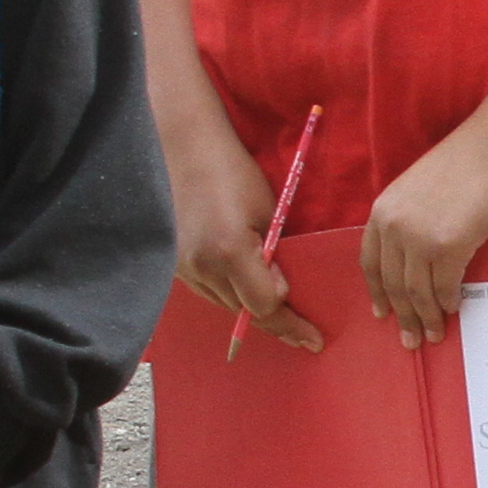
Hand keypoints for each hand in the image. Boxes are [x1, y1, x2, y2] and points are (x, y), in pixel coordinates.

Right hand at [166, 125, 315, 355]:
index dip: (290, 321)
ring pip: (225, 306)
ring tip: (281, 317)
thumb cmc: (233, 172)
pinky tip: (247, 293)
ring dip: (251, 311)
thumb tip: (279, 292)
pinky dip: (230, 295)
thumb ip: (273, 257)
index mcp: (229, 252)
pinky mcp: (174, 265)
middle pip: (244, 313)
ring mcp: (183, 269)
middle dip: (276, 323)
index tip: (313, 338)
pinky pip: (208, 291)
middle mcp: (202, 267)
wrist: (183, 149)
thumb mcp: (268, 212)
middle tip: (304, 335)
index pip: (264, 307)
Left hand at [357, 130, 487, 340]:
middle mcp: (394, 227)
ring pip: (416, 292)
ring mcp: (419, 238)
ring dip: (426, 317)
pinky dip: (447, 302)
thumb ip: (405, 222)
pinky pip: (444, 286)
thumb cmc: (461, 166)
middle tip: (411, 339)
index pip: (370, 263)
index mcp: (382, 212)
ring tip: (435, 334)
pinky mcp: (448, 246)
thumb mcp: (415, 192)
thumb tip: (412, 260)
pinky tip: (452, 309)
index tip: (382, 313)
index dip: (377, 292)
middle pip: (392, 284)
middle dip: (403, 316)